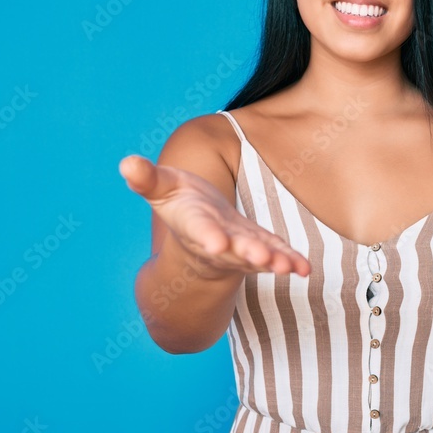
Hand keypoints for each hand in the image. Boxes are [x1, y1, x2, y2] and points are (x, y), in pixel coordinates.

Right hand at [119, 154, 310, 277]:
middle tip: (261, 258)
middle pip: (233, 248)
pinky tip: (305, 268)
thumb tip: (127, 163)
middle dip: (247, 253)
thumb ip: (147, 179)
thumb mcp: (162, 188)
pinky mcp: (261, 248)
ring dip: (273, 261)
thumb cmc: (181, 204)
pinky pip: (277, 256)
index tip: (216, 242)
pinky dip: (291, 262)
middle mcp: (218, 241)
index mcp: (194, 223)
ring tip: (287, 267)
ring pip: (258, 256)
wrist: (201, 231)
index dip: (208, 235)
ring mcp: (241, 248)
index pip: (200, 229)